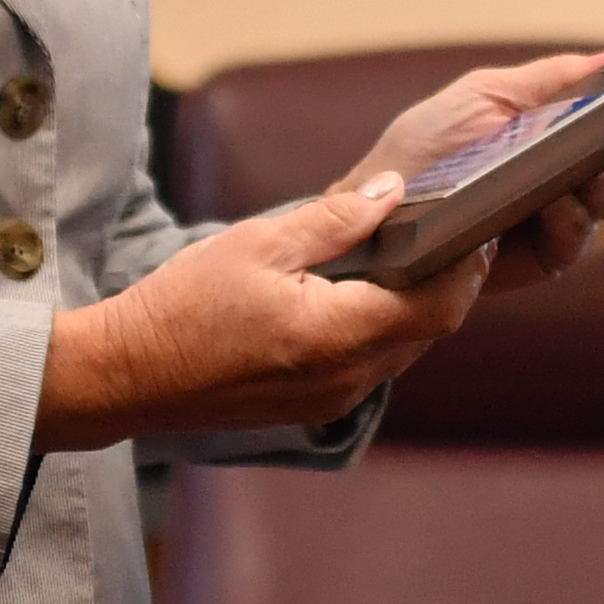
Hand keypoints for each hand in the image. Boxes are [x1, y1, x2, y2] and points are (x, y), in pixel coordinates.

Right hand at [33, 174, 481, 451]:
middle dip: (446, 285)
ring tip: (409, 258)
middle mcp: (345, 379)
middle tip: (453, 234)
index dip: (466, 269)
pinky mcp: (311, 410)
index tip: (477, 230)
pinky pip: (368, 368)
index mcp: (337, 335)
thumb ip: (335, 219)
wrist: (126, 375)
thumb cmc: (182, 305)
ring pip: (400, 352)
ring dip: (412, 310)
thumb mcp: (258, 242)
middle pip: (426, 332)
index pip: (437, 307)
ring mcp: (329, 402)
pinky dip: (379, 331)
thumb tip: (394, 192)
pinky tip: (361, 297)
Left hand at [358, 51, 603, 288]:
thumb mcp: (485, 94)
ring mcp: (554, 216)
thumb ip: (551, 78)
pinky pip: (574, 240)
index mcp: (549, 127)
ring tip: (589, 171)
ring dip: (599, 185)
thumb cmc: (422, 150)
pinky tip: (554, 206)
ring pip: (601, 200)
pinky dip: (569, 221)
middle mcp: (559, 171)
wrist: (375, 220)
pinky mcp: (542, 257)